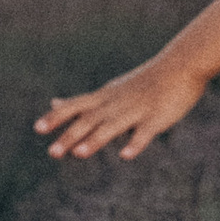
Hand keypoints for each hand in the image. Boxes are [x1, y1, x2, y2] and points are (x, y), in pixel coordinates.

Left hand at [35, 50, 202, 162]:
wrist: (182, 65)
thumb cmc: (145, 81)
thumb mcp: (109, 90)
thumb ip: (82, 102)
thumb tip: (53, 104)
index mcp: (105, 97)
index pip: (75, 106)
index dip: (57, 117)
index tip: (37, 129)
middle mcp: (116, 103)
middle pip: (90, 120)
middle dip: (70, 136)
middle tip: (52, 153)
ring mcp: (136, 110)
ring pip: (113, 126)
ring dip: (96, 140)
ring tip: (79, 154)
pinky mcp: (157, 118)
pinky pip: (144, 133)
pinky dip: (135, 143)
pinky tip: (125, 156)